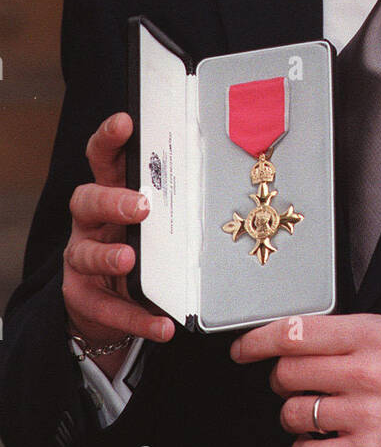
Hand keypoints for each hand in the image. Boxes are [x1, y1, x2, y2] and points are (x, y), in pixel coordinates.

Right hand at [63, 112, 174, 373]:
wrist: (110, 305)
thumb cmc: (145, 247)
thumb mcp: (159, 220)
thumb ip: (179, 201)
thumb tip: (233, 177)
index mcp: (111, 193)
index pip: (103, 158)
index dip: (109, 138)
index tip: (125, 122)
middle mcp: (90, 222)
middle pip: (87, 200)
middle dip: (112, 200)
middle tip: (140, 206)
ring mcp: (81, 258)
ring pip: (85, 253)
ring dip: (109, 256)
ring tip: (130, 261)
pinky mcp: (82, 296)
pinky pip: (107, 307)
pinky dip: (135, 317)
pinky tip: (161, 324)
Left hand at [231, 314, 380, 446]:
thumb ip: (338, 333)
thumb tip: (284, 339)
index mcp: (370, 335)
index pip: (296, 332)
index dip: (259, 340)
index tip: (244, 348)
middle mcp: (367, 372)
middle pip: (287, 372)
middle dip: (282, 379)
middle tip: (296, 384)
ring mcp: (366, 415)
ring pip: (293, 414)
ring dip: (294, 416)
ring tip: (315, 413)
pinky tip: (321, 440)